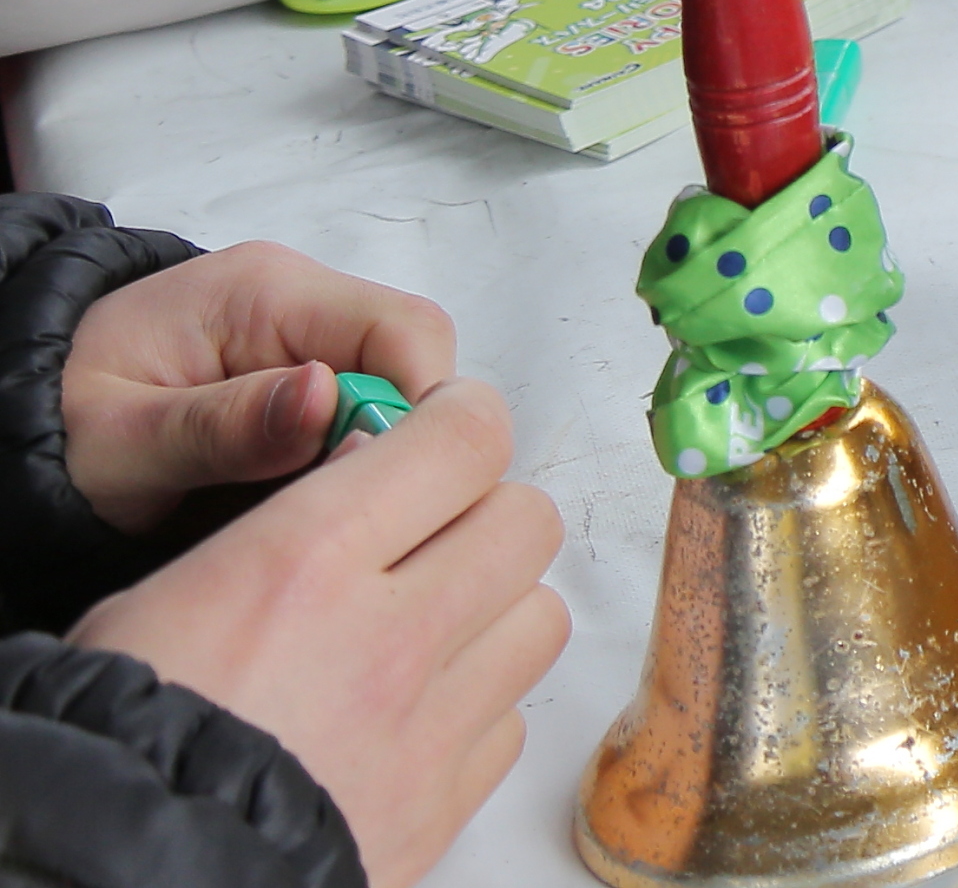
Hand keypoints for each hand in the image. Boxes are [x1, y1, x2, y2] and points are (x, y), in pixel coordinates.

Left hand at [62, 245, 456, 531]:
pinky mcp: (300, 376)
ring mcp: (303, 337)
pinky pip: (359, 414)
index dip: (415, 409)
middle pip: (411, 364)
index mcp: (263, 291)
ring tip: (298, 510)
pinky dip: (341, 462)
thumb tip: (326, 401)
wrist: (12, 420)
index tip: (379, 484)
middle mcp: (299, 300)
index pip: (405, 331)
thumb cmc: (56, 425)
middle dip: (388, 440)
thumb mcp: (123, 444)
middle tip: (332, 511)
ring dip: (363, 456)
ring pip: (394, 393)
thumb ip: (222, 428)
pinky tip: (292, 499)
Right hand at [72, 378, 565, 887]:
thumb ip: (287, 524)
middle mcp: (390, 633)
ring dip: (497, 611)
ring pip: (539, 618)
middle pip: (525, 521)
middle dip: (486, 513)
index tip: (439, 430)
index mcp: (309, 559)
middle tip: (434, 534)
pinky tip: (414, 717)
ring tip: (430, 628)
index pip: (463, 438)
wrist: (116, 875)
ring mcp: (427, 724)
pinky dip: (476, 711)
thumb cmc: (113, 735)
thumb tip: (367, 468)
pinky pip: (509, 724)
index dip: (460, 422)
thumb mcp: (164, 592)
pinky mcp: (441, 804)